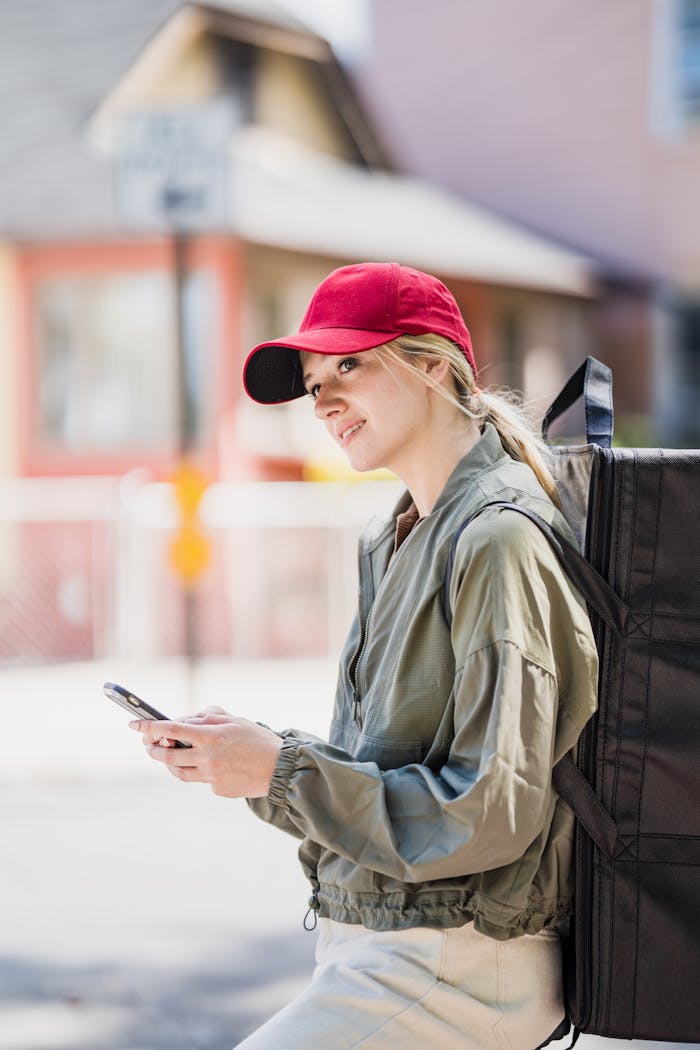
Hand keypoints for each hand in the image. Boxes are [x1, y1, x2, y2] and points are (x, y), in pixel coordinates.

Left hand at [129, 708, 283, 797]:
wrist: (281, 768)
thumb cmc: (258, 739)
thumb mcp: (234, 720)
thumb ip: (207, 718)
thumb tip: (184, 722)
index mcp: (210, 736)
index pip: (169, 730)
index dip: (148, 727)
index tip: (134, 724)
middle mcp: (206, 758)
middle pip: (167, 757)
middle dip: (153, 750)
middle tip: (149, 745)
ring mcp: (211, 777)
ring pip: (179, 772)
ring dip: (171, 764)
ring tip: (172, 755)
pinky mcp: (218, 790)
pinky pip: (201, 779)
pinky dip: (200, 771)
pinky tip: (213, 765)